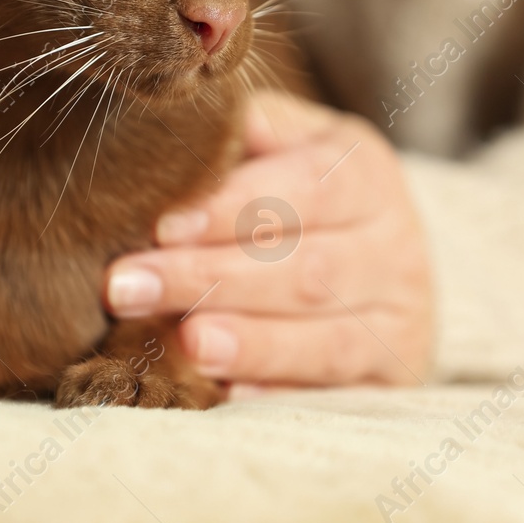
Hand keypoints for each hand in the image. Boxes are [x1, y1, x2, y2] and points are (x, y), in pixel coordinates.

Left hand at [103, 90, 431, 392]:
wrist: (386, 263)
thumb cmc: (303, 190)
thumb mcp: (287, 143)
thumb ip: (239, 134)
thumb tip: (168, 127)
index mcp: (364, 173)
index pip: (306, 188)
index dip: (232, 208)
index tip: (160, 226)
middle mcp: (393, 247)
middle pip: (305, 269)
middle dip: (210, 280)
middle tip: (125, 289)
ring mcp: (398, 321)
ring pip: (326, 338)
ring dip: (250, 342)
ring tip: (183, 343)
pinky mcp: (388, 382)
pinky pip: (333, 395)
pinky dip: (278, 395)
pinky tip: (226, 394)